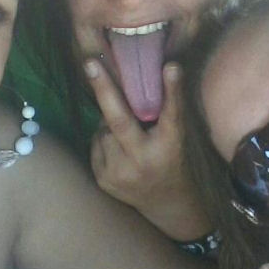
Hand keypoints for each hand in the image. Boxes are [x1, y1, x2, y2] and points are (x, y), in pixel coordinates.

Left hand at [84, 58, 211, 239]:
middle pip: (120, 120)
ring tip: (128, 136)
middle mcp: (145, 161)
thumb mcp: (178, 136)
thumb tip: (166, 67)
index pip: (171, 114)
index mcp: (170, 146)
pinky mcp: (103, 180)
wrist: (169, 205)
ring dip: (109, 124)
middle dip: (104, 89)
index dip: (172, 90)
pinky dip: (104, 140)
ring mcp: (120, 174)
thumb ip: (168, 108)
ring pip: (103, 131)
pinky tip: (119, 149)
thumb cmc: (173, 159)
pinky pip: (96, 145)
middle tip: (90, 63)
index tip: (171, 67)